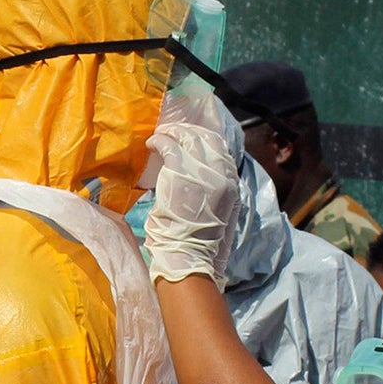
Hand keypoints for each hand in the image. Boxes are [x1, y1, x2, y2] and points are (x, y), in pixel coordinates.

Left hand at [145, 86, 240, 288]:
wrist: (188, 252)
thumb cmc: (197, 240)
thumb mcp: (217, 210)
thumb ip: (213, 189)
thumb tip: (201, 175)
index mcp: (231, 183)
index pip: (222, 149)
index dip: (205, 139)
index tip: (191, 137)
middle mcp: (222, 173)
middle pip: (207, 138)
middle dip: (189, 131)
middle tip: (173, 131)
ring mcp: (202, 171)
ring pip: (188, 137)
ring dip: (172, 132)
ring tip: (160, 135)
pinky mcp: (181, 170)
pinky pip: (169, 145)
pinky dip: (159, 141)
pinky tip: (151, 144)